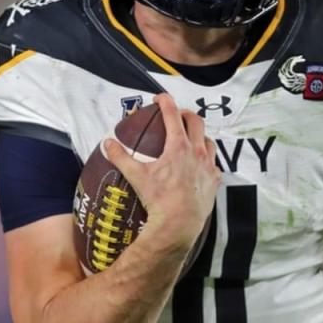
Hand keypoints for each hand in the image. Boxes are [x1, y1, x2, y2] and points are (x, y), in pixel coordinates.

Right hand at [103, 93, 219, 256]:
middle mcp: (197, 151)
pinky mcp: (215, 180)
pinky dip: (207, 159)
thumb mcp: (136, 176)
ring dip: (200, 135)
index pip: (172, 114)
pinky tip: (199, 165)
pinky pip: (214, 163)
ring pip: (209, 141)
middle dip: (186, 114)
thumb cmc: (158, 199)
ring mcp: (209, 165)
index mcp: (178, 146)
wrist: (179, 224)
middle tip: (177, 115)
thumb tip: (107, 143)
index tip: (160, 98)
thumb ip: (120, 157)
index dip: (166, 102)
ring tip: (191, 138)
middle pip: (196, 122)